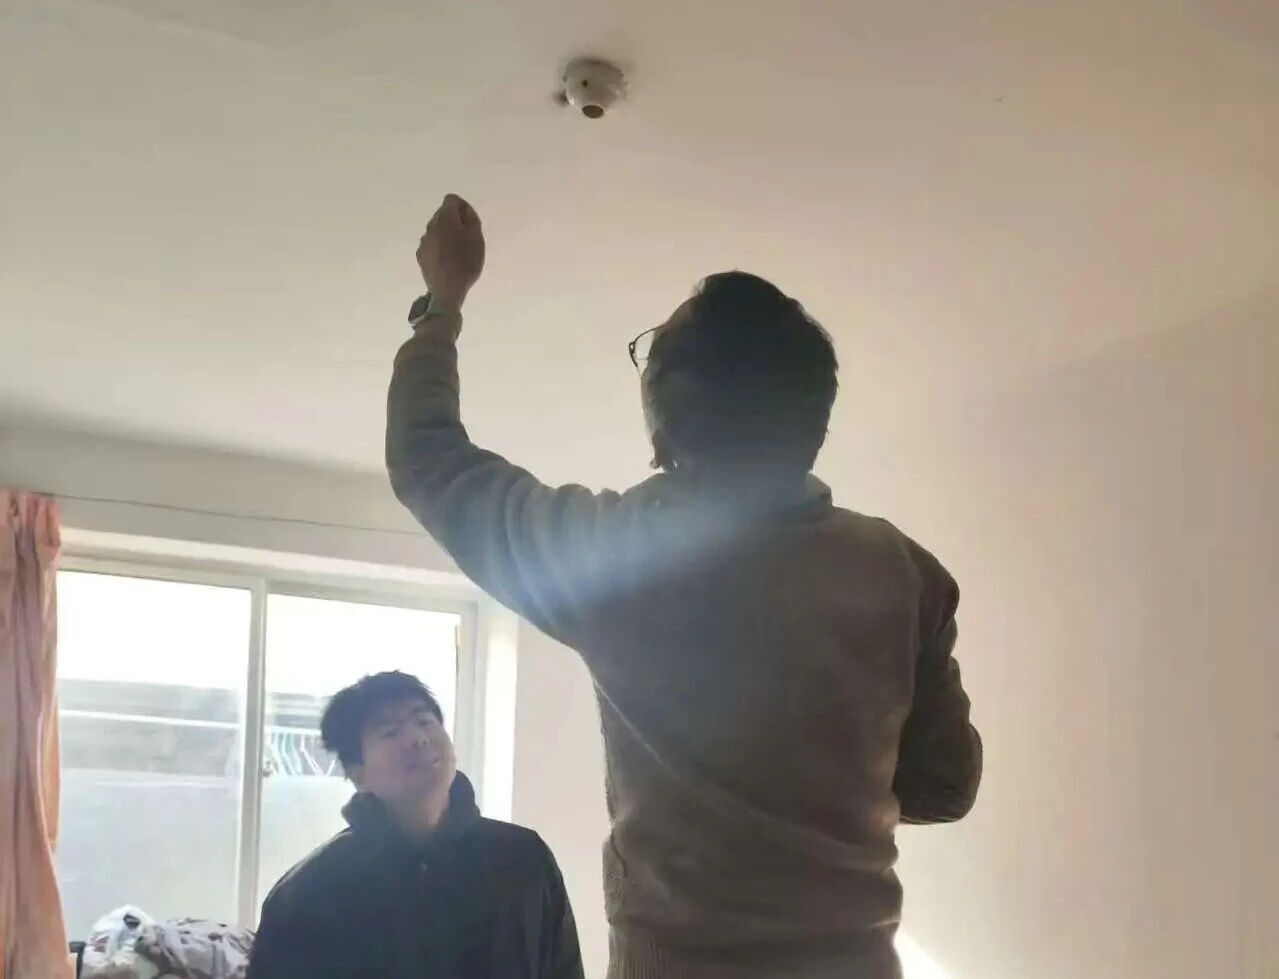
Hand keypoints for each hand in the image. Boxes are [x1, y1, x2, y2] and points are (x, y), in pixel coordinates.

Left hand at [416, 194, 485, 308]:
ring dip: (446, 235)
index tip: (470, 222)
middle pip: (442, 214)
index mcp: (445, 218)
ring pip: (436, 230)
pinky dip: (439, 247)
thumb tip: (464, 209)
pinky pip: (431, 244)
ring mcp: (423, 241)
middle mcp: (430, 226)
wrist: (447, 290)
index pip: (451, 199)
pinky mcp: (421, 255)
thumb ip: (471, 219)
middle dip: (454, 221)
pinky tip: (447, 261)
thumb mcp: (477, 238)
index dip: (462, 207)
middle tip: (466, 238)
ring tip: (457, 252)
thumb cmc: (466, 262)